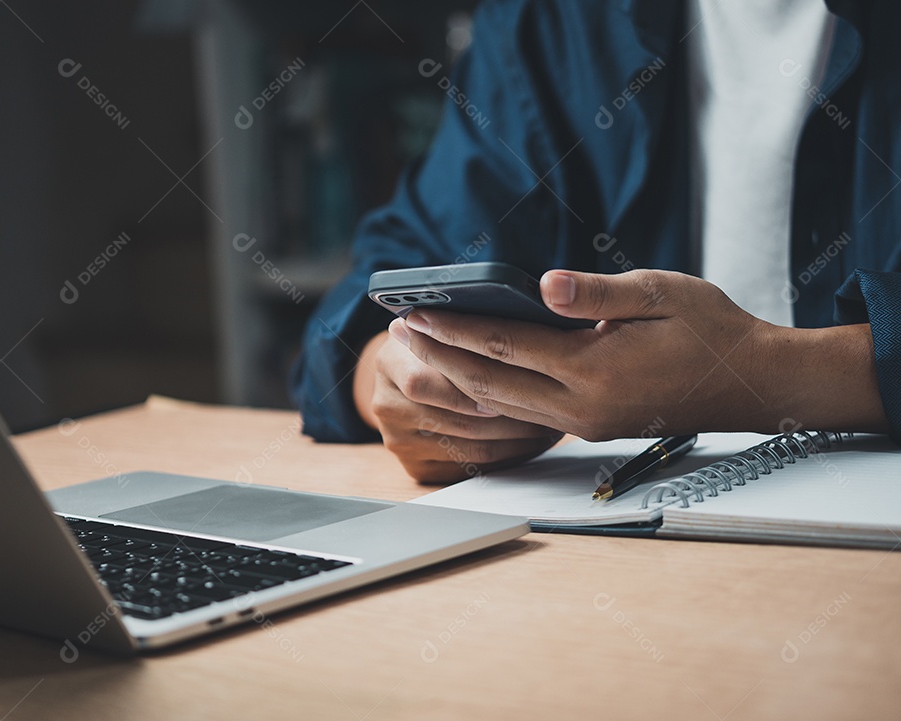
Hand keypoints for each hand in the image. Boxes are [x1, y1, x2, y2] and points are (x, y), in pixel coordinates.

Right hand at [353, 331, 562, 482]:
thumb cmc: (437, 342)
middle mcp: (387, 406)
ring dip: (519, 441)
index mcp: (389, 363)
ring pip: (472, 450)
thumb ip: (464, 325)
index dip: (469, 390)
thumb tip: (521, 317)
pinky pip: (471, 469)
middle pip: (457, 423)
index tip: (511, 386)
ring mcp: (400, 441)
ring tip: (551, 425)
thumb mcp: (440, 323)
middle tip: (553, 409)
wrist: (404, 374)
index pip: (423, 383)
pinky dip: (508, 458)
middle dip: (512, 417)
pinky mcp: (416, 468)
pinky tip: (531, 443)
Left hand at [390, 269, 886, 439]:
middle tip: (399, 331)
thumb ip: (598, 292)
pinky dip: (487, 393)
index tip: (413, 312)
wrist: (751, 385)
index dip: (453, 328)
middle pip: (488, 382)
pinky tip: (469, 375)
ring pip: (500, 404)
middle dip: (439, 356)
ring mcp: (583, 423)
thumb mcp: (660, 294)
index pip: (503, 346)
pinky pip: (522, 414)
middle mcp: (580, 406)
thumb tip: (542, 285)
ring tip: (420, 352)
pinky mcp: (589, 426)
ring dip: (456, 377)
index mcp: (593, 370)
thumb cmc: (711, 330)